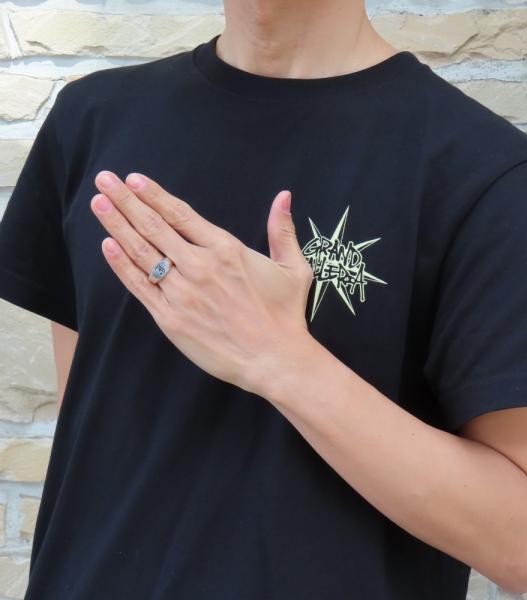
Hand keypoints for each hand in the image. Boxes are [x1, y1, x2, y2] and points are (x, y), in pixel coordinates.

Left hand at [90, 170, 315, 394]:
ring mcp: (182, 292)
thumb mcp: (293, 268)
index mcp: (226, 249)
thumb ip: (282, 230)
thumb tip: (284, 196)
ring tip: (98, 204)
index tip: (133, 180)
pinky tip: (107, 246)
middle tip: (104, 180)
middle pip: (154, 226)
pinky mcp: (171, 318)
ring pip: (142, 252)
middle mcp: (200, 266)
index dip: (154, 194)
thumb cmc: (284, 315)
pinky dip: (121, 265)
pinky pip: (140, 286)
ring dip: (116, 226)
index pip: (180, 214)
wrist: (274, 359)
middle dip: (125, 200)